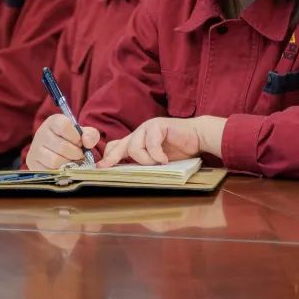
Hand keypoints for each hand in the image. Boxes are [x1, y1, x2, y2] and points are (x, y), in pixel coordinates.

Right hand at [26, 114, 99, 169]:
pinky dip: (59, 172)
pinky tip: (62, 167)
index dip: (75, 136)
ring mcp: (35, 149)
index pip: (63, 125)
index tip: (79, 142)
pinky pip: (49, 171)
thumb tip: (87, 142)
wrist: (56, 155)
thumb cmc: (72, 143)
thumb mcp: (83, 135)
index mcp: (53, 122)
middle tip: (78, 155)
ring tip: (70, 161)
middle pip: (62, 146)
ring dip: (68, 164)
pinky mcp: (32, 163)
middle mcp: (41, 133)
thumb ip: (90, 135)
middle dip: (75, 153)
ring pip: (55, 160)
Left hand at [97, 117, 216, 167]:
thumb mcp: (157, 160)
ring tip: (158, 163)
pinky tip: (165, 159)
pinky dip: (157, 155)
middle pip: (118, 146)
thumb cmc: (179, 150)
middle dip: (113, 159)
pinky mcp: (158, 125)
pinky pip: (150, 143)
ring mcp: (148, 127)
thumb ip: (143, 162)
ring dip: (145, 160)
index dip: (107, 158)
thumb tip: (126, 174)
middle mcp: (139, 133)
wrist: (198, 137)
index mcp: (137, 140)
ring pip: (133, 147)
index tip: (100, 169)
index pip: (115, 147)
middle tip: (107, 167)